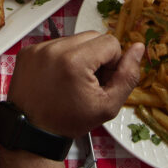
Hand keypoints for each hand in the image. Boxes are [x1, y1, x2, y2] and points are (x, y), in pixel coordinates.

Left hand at [8, 32, 144, 137]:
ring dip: (80, 56)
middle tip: (89, 81)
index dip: (113, 63)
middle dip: (97, 57)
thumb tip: (138, 48)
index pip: (110, 42)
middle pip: (93, 36)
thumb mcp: (108, 106)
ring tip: (72, 81)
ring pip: (74, 39)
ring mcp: (39, 49)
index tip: (102, 81)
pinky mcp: (28, 51)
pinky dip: (61, 57)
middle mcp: (54, 49)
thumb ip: (128, 76)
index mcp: (75, 61)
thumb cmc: (68, 121)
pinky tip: (58, 78)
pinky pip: (56, 44)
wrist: (33, 131)